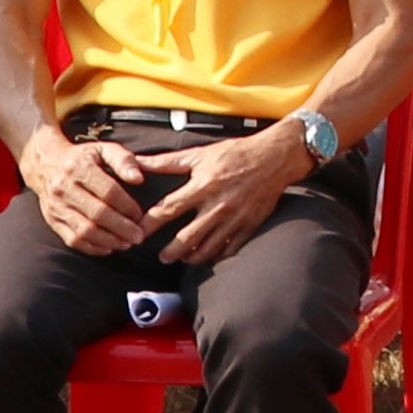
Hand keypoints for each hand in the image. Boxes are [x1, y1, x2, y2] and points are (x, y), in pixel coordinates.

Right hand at [27, 134, 164, 255]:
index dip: (127, 206)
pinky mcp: (52, 220)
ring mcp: (56, 206)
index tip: (140, 215)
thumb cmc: (83, 157)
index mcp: (80, 167)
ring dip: (109, 241)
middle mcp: (65, 187)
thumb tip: (138, 179)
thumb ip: (124, 160)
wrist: (46, 164)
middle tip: (138, 236)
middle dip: (121, 228)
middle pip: (97, 214)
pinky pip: (73, 240)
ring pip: (85, 230)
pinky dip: (92, 248)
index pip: (108, 191)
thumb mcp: (103, 149)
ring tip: (126, 244)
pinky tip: (108, 248)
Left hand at [144, 121, 305, 260]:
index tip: (137, 232)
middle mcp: (216, 206)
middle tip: (162, 257)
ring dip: (191, 257)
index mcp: (201, 186)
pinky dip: (216, 255)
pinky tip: (208, 255)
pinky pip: (229, 250)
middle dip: (170, 252)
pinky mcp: (249, 227)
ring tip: (183, 258)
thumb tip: (138, 161)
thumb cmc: (235, 153)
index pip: (167, 209)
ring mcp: (234, 219)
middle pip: (186, 238)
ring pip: (207, 249)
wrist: (275, 158)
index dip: (149, 224)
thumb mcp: (200, 154)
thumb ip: (167, 162)